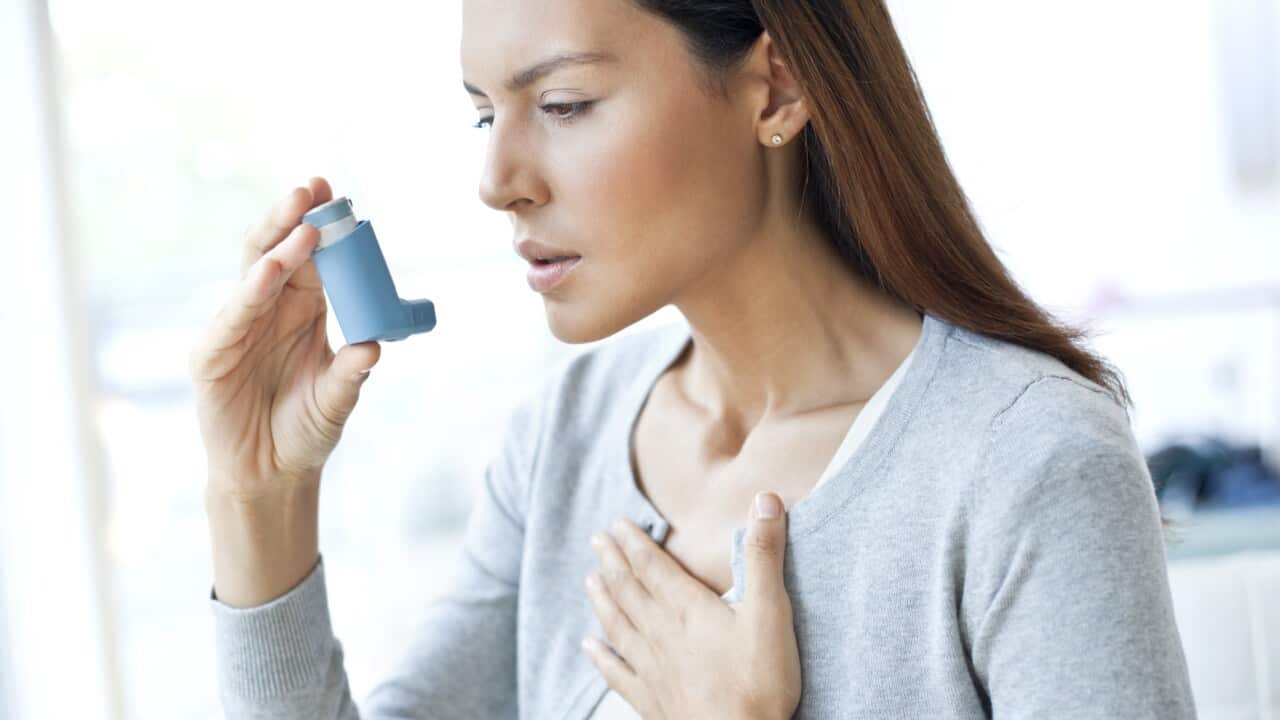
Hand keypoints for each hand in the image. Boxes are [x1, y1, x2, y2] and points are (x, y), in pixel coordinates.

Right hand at [189, 177, 380, 501]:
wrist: (272, 473)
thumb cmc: (307, 427)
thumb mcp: (338, 399)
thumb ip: (352, 374)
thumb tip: (375, 348)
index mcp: (304, 308)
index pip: (312, 256)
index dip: (322, 224)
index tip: (338, 193)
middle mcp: (270, 309)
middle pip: (277, 251)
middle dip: (292, 218)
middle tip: (312, 190)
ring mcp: (238, 328)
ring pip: (253, 276)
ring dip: (277, 249)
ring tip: (302, 229)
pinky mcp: (213, 356)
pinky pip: (231, 318)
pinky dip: (249, 294)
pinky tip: (268, 274)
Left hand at [583, 492, 801, 719]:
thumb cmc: (760, 681)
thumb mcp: (771, 611)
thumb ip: (764, 555)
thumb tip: (766, 500)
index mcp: (687, 609)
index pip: (652, 566)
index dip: (634, 543)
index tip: (617, 524)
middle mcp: (661, 634)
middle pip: (629, 590)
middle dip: (612, 562)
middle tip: (596, 540)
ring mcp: (652, 669)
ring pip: (618, 626)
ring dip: (602, 600)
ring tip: (588, 580)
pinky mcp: (651, 701)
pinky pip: (617, 674)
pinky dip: (601, 658)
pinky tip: (588, 648)